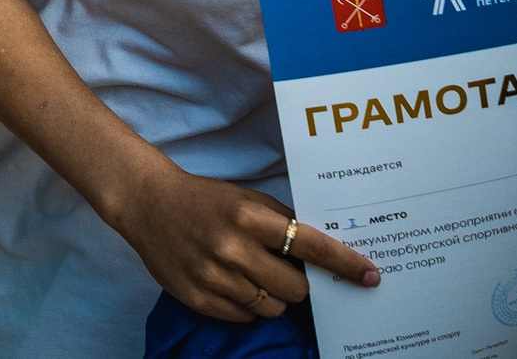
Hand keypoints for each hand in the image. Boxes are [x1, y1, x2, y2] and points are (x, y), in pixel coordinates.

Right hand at [104, 159, 378, 321]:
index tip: (370, 275)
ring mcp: (213, 276)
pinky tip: (230, 282)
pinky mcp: (197, 297)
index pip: (310, 246)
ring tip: (251, 275)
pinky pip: (245, 317)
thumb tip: (326, 254)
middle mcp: (232, 248)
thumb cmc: (204, 199)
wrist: (145, 202)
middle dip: (297, 283)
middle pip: (296, 289)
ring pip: (273, 309)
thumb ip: (283, 223)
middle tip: (281, 269)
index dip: (344, 263)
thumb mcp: (246, 199)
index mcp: (248, 217)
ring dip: (271, 296)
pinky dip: (246, 304)